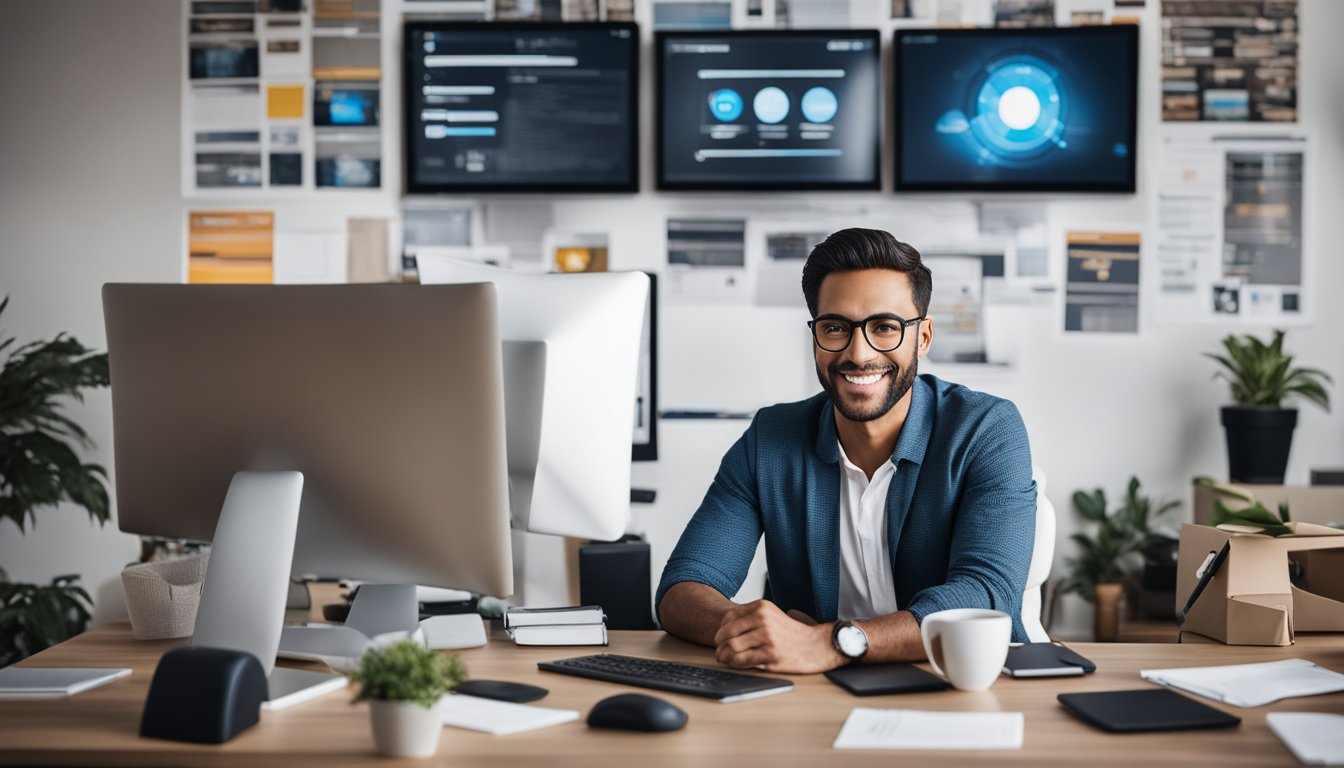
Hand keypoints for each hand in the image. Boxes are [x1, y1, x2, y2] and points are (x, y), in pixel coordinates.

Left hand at [713, 600, 844, 673]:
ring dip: (725, 656)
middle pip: (726, 633)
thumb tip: (723, 628)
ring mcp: (767, 637)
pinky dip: (734, 664)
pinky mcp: (770, 655)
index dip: (721, 630)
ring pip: (731, 648)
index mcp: (761, 607)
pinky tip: (737, 664)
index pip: (728, 617)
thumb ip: (750, 617)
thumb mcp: (771, 615)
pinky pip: (741, 661)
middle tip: (721, 651)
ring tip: (727, 658)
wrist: (816, 646)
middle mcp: (763, 619)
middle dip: (720, 645)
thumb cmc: (791, 633)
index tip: (723, 638)